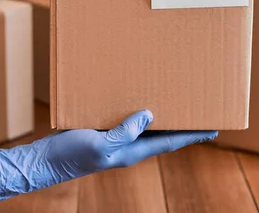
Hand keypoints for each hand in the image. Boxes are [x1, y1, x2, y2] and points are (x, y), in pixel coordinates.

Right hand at [0, 109, 217, 201]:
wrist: (43, 161)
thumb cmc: (69, 155)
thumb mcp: (99, 145)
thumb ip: (124, 132)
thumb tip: (150, 116)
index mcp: (132, 152)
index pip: (170, 142)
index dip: (193, 135)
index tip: (214, 128)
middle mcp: (129, 146)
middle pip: (164, 134)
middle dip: (183, 124)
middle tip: (200, 109)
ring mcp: (117, 139)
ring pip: (147, 126)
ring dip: (164, 115)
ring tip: (178, 100)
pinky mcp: (105, 131)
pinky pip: (128, 119)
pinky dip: (139, 109)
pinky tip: (140, 96)